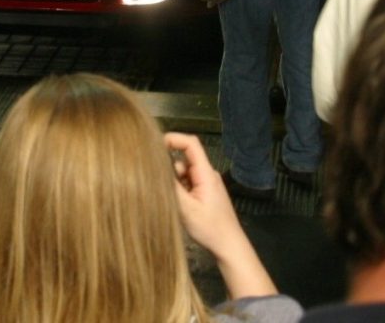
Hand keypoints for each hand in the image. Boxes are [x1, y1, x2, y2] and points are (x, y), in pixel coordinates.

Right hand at [165, 131, 277, 298]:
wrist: (229, 247)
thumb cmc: (210, 228)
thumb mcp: (186, 208)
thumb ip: (171, 186)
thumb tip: (155, 168)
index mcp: (205, 173)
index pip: (191, 144)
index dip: (173, 139)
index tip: (155, 145)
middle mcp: (207, 174)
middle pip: (184, 159)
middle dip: (169, 168)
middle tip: (158, 182)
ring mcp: (206, 184)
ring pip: (184, 173)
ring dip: (174, 182)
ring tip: (170, 200)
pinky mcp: (205, 193)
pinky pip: (188, 183)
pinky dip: (179, 189)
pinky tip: (176, 205)